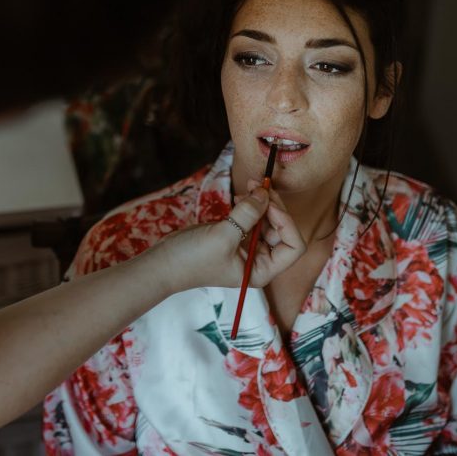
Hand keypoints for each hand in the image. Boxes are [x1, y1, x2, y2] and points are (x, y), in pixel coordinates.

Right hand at [144, 185, 304, 293]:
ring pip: (268, 220)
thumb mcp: (223, 236)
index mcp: (262, 270)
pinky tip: (239, 196)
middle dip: (273, 206)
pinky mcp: (236, 235)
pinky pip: (252, 217)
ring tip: (249, 187)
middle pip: (282, 230)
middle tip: (260, 185)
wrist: (163, 264)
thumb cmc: (192, 260)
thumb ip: (247, 214)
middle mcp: (259, 260)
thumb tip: (265, 192)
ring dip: (262, 201)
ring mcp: (247, 247)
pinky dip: (249, 204)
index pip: (293, 246)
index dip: (286, 222)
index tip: (268, 202)